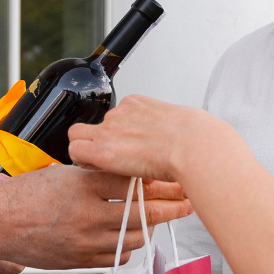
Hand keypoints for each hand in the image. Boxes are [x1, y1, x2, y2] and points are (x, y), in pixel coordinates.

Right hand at [0, 165, 190, 269]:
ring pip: (134, 237)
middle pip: (142, 212)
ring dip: (152, 227)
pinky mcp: (80, 261)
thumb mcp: (59, 173)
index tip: (173, 178)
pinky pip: (117, 256)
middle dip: (170, 206)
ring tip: (163, 217)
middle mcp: (86, 214)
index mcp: (81, 185)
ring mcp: (84, 241)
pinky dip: (130, 246)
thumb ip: (93, 175)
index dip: (157, 181)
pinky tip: (134, 236)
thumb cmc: (23, 194)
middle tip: (186, 201)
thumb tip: (129, 174)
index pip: (132, 182)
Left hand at [67, 96, 223, 182]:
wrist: (194, 146)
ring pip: (79, 135)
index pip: (115, 117)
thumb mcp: (181, 123)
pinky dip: (82, 160)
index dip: (116, 134)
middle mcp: (120, 112)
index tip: (127, 147)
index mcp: (138, 104)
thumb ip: (165, 128)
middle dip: (98, 140)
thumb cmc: (197, 139)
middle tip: (113, 157)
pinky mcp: (102, 148)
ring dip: (87, 149)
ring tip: (106, 165)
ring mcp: (109, 128)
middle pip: (96, 125)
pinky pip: (76, 150)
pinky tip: (97, 168)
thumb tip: (171, 138)